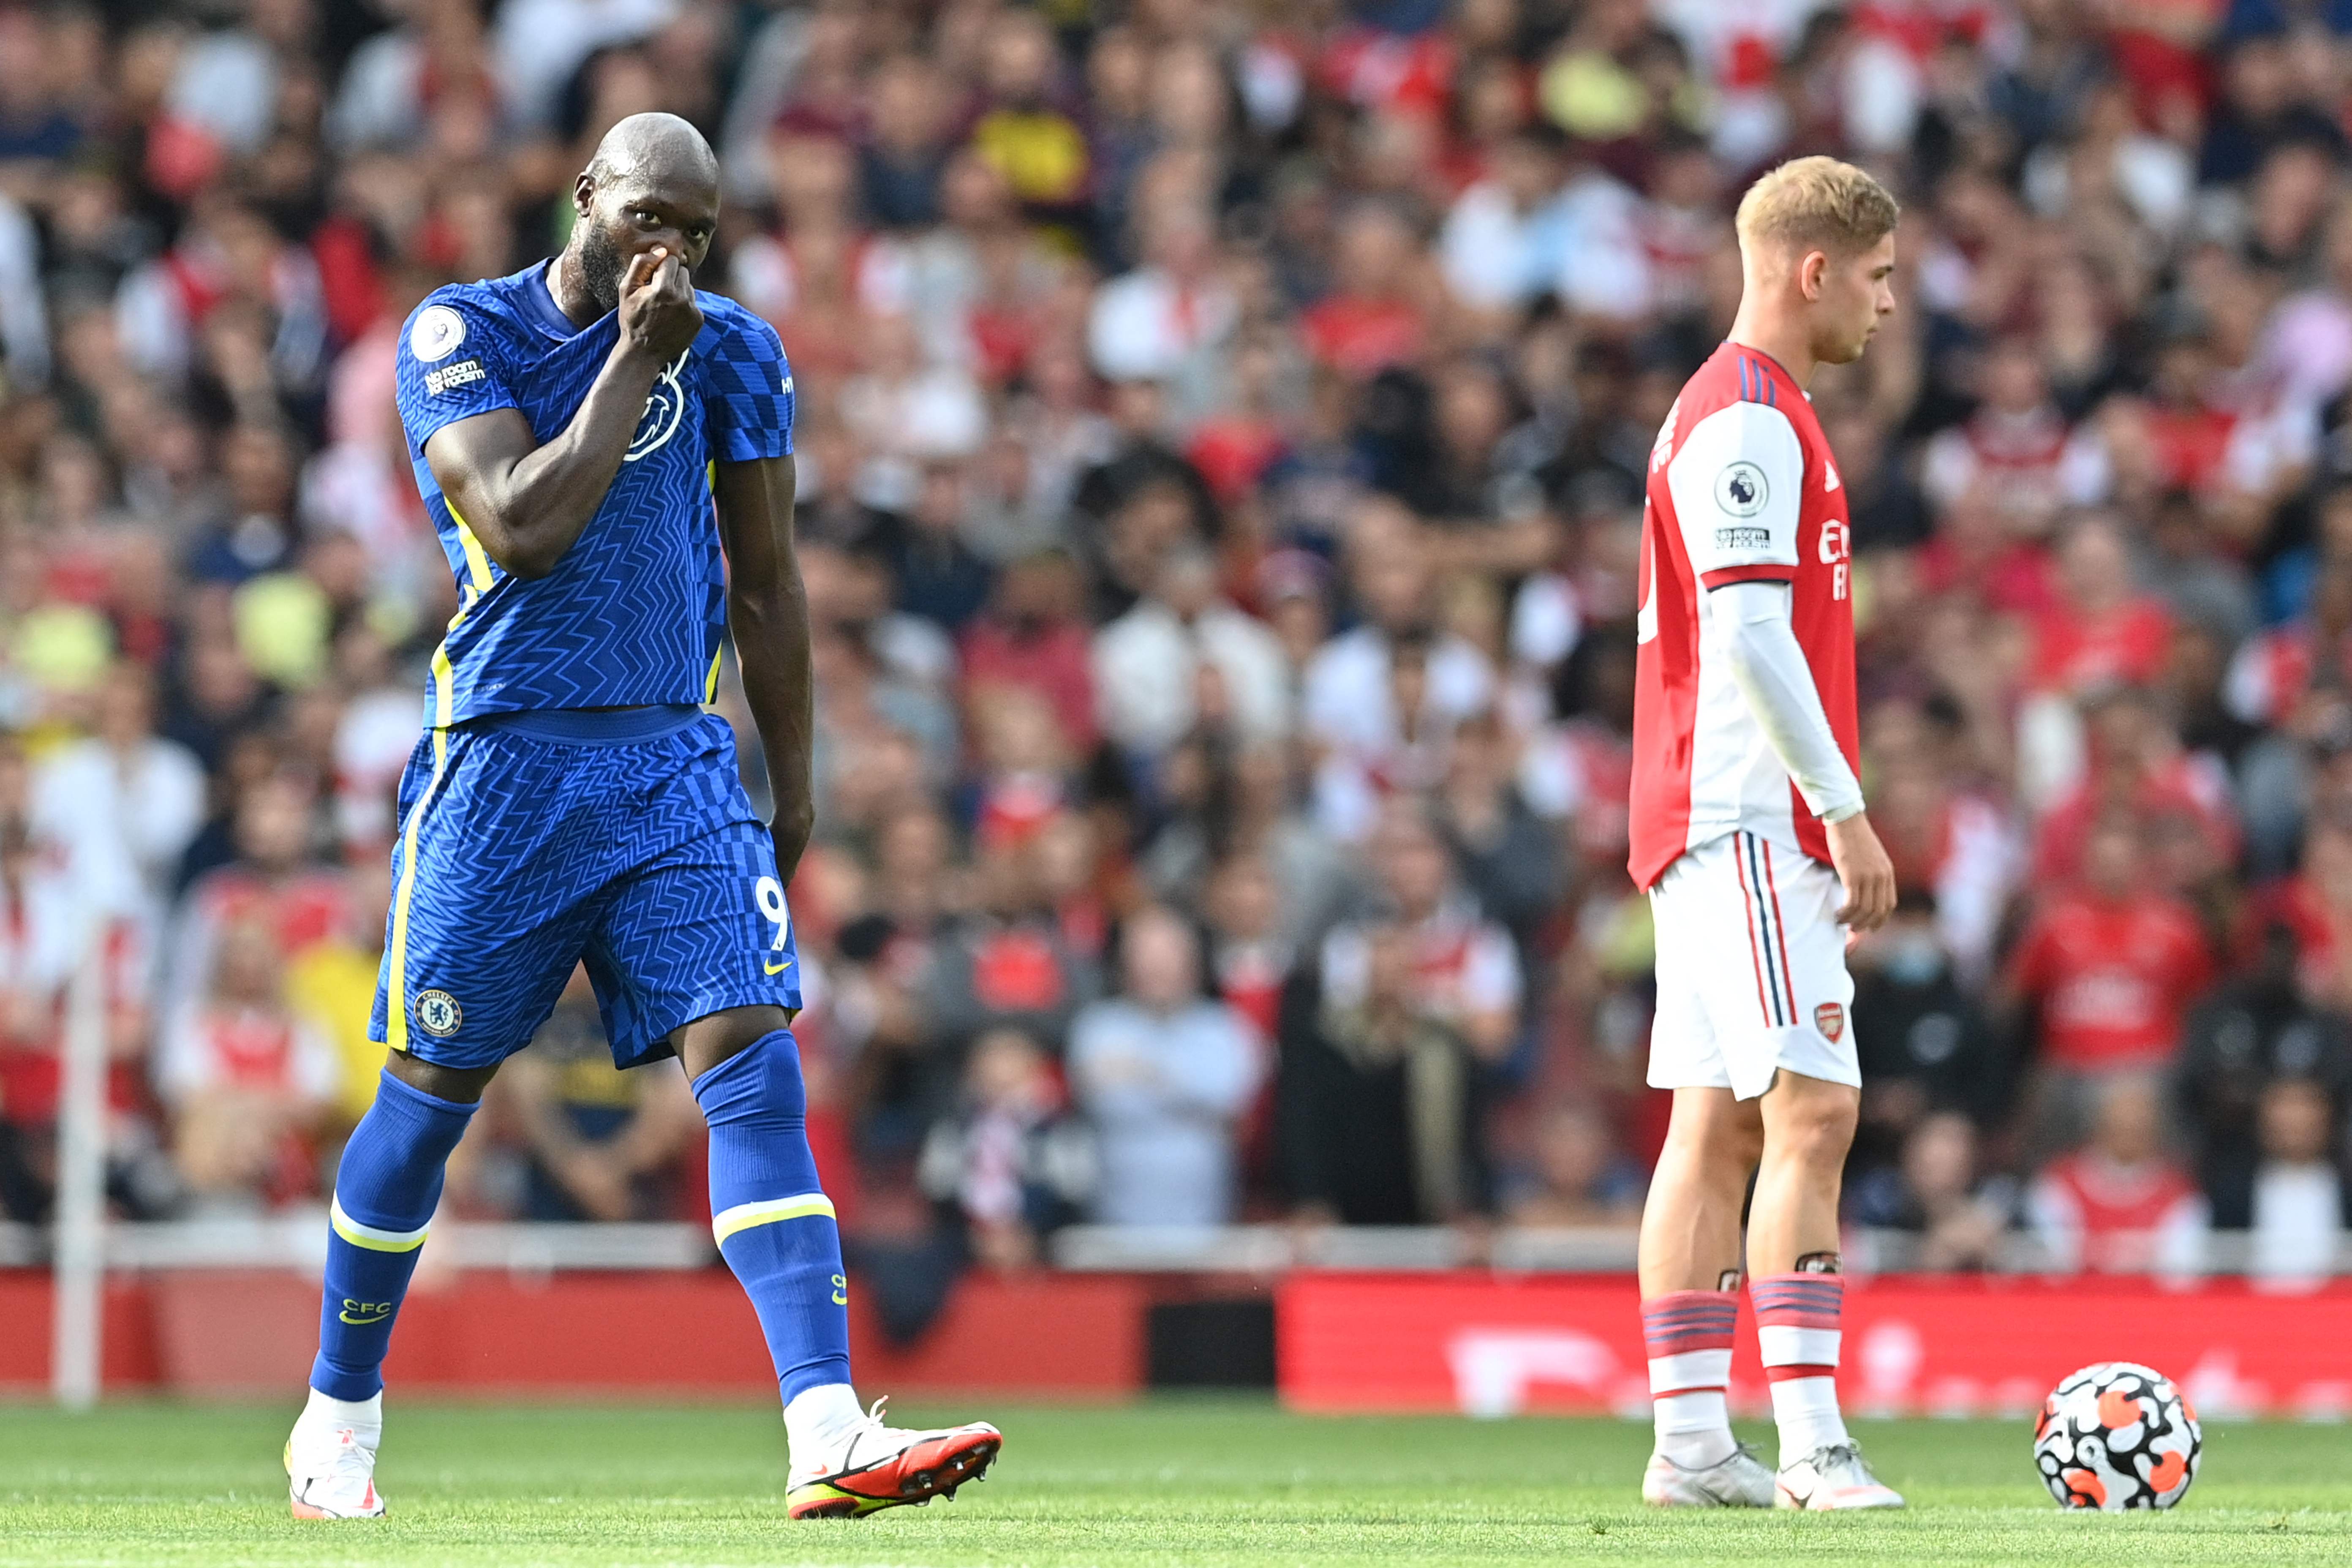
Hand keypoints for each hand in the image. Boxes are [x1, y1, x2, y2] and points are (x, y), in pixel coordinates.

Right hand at [618, 247, 701, 364]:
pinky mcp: (699, 320)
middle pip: (683, 271)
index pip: (671, 260)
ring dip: (678, 291)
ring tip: (664, 306)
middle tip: (658, 293)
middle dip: (670, 277)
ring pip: (689, 286)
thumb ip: (641, 264)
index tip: (652, 280)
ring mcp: (692, 310)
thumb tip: (661, 250)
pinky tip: (672, 316)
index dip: (660, 267)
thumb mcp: (626, 289)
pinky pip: (693, 301)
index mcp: (663, 288)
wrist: (643, 352)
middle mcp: (682, 298)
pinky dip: (684, 305)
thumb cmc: (632, 319)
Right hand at [1824, 810, 1896, 934]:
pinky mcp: (1853, 876)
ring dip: (1851, 921)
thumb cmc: (1854, 837)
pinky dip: (1844, 913)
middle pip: (1877, 911)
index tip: (1868, 928)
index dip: (1879, 920)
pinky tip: (1837, 914)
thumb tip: (1864, 892)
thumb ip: (1873, 873)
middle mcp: (1881, 877)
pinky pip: (1851, 903)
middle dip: (1864, 925)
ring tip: (1840, 921)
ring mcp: (1868, 877)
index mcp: (1888, 873)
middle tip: (1851, 930)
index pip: (1888, 905)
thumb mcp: (1871, 856)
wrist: (1846, 820)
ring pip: (1863, 910)